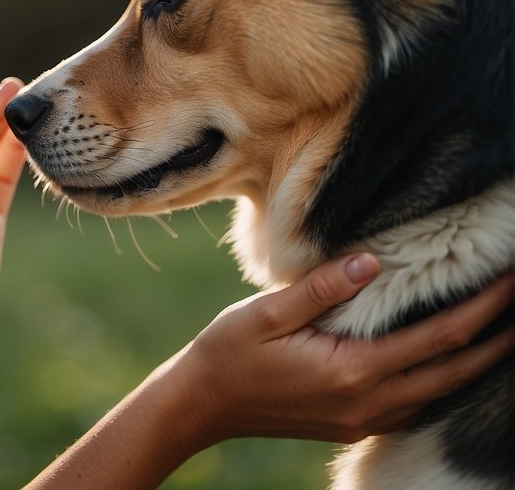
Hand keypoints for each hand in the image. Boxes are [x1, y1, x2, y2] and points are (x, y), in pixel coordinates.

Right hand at [175, 254, 514, 445]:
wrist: (202, 404)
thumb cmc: (228, 351)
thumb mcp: (265, 313)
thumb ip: (321, 289)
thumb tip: (372, 261)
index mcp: (351, 371)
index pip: (440, 337)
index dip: (485, 308)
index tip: (511, 279)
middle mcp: (368, 403)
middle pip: (456, 369)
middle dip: (499, 334)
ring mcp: (363, 420)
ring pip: (443, 392)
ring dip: (478, 359)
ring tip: (505, 326)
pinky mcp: (355, 425)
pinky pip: (418, 404)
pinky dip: (446, 378)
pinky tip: (452, 358)